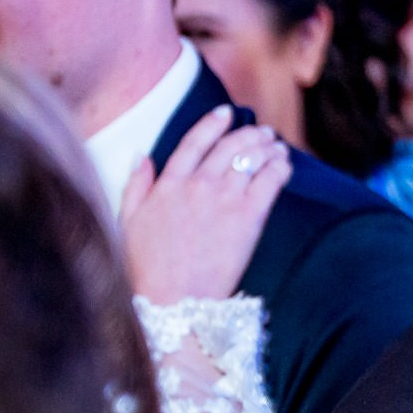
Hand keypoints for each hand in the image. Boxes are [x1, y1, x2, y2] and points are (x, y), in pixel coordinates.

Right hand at [121, 106, 290, 303]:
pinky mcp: (248, 217)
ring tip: (276, 144)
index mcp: (168, 184)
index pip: (193, 141)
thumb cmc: (147, 267)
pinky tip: (285, 163)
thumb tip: (142, 155)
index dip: (212, 123)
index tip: (226, 112)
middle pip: (228, 147)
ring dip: (267, 147)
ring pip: (251, 159)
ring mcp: (224, 199)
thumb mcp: (127, 221)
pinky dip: (279, 167)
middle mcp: (197, 185)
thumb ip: (136, 185)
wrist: (174, 300)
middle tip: (261, 132)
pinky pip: (269, 181)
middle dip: (248, 133)